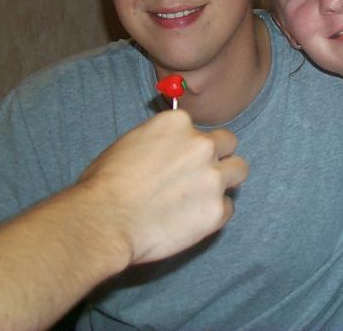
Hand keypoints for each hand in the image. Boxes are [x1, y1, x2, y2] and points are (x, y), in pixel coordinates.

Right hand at [77, 110, 247, 263]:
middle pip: (228, 143)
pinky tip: (190, 221)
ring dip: (224, 181)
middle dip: (217, 157)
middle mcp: (201, 145)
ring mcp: (213, 177)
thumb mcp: (130, 143)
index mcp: (178, 123)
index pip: (199, 129)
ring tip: (201, 197)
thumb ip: (162, 142)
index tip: (180, 160)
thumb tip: (171, 150)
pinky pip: (227, 208)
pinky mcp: (217, 209)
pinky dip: (213, 214)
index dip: (190, 146)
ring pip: (239, 170)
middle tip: (198, 176)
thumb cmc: (104, 185)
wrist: (103, 220)